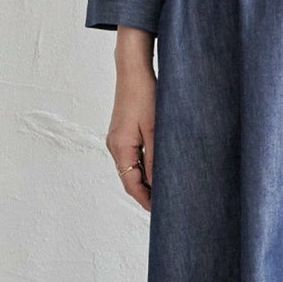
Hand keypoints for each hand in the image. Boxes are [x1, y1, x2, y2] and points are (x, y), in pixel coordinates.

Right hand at [106, 57, 156, 211]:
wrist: (133, 70)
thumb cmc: (145, 95)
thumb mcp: (155, 129)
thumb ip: (155, 158)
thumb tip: (158, 183)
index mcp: (120, 148)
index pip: (131, 185)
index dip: (146, 200)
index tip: (161, 211)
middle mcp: (115, 146)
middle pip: (129, 179)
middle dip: (146, 193)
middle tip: (167, 203)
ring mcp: (117, 139)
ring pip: (131, 168)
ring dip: (146, 180)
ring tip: (166, 188)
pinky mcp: (122, 132)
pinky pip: (132, 157)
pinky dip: (143, 166)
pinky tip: (158, 168)